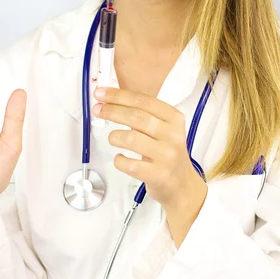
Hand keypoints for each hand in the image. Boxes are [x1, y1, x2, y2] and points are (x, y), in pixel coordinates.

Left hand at [92, 86, 206, 210]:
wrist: (182, 185)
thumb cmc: (166, 153)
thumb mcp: (163, 129)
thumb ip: (142, 114)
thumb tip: (110, 101)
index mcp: (173, 119)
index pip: (143, 100)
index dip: (119, 95)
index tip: (101, 93)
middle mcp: (172, 135)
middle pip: (136, 117)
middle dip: (112, 111)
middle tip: (98, 109)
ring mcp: (166, 156)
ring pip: (131, 139)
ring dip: (114, 136)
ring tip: (112, 138)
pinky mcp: (158, 175)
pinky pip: (129, 164)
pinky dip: (119, 160)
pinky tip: (120, 158)